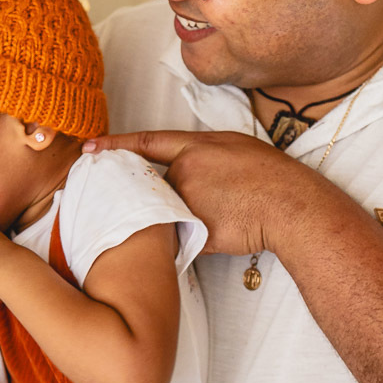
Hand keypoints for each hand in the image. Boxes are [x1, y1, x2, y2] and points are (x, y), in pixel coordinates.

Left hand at [84, 130, 317, 257]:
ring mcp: (189, 200)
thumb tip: (187, 169)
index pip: (146, 142)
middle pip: (155, 184)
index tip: (90, 147)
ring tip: (212, 216)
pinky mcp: (196, 230)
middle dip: (155, 193)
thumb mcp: (237, 149)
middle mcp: (186, 170)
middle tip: (158, 196)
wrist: (292, 206)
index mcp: (197, 145)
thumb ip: (205, 156)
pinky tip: (211, 237)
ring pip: (168, 211)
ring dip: (177, 216)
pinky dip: (191, 239)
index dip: (116, 144)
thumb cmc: (274, 177)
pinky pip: (183, 237)